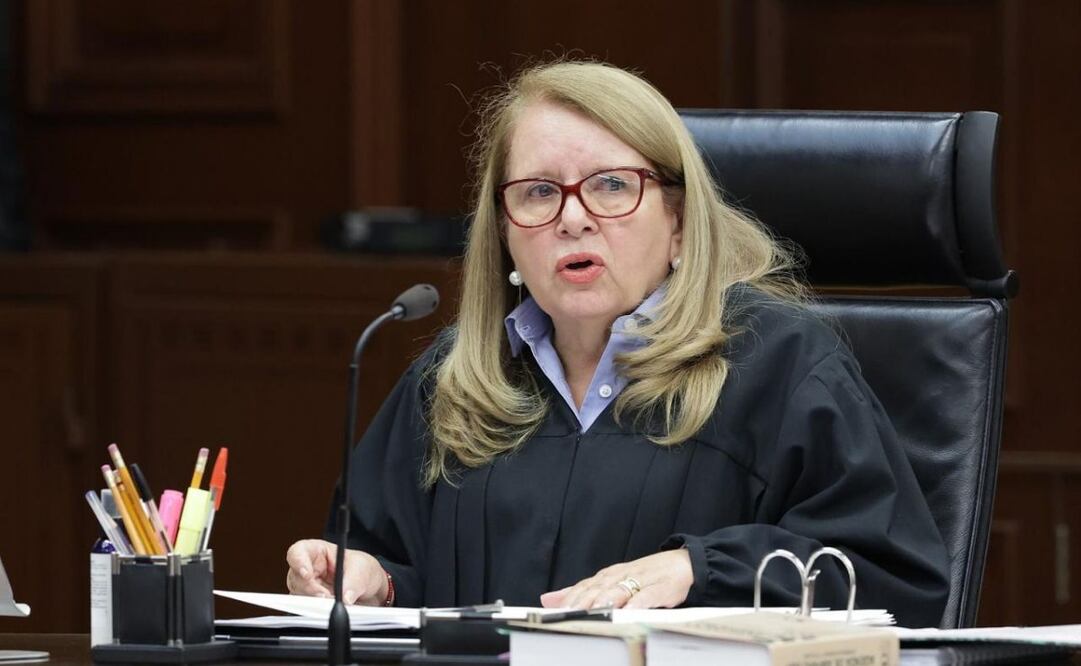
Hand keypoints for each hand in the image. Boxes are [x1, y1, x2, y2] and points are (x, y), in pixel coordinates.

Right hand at [285, 539, 388, 605]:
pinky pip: (307, 608)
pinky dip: (318, 610)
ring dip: (315, 601)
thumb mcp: (362, 569)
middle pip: (295, 577)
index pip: (298, 552)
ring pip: (299, 595)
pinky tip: (331, 609)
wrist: (369, 587)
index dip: (298, 562)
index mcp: (317, 551)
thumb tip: (345, 598)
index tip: (307, 574)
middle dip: (310, 589)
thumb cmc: (362, 569)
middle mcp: (308, 568)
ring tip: (334, 603)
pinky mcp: (311, 602)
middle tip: (326, 597)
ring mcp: (307, 586)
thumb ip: (353, 582)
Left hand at [539, 549, 692, 609]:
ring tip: (594, 611)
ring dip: (605, 600)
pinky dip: (637, 603)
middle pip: (598, 587)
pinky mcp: (660, 588)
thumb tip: (549, 599)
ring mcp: (641, 580)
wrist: (683, 564)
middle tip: (569, 613)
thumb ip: (581, 591)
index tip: (554, 610)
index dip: (570, 597)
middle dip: (583, 600)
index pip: (585, 585)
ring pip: (620, 590)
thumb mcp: (612, 582)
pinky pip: (647, 596)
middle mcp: (621, 576)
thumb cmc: (645, 576)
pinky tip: (629, 612)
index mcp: (608, 575)